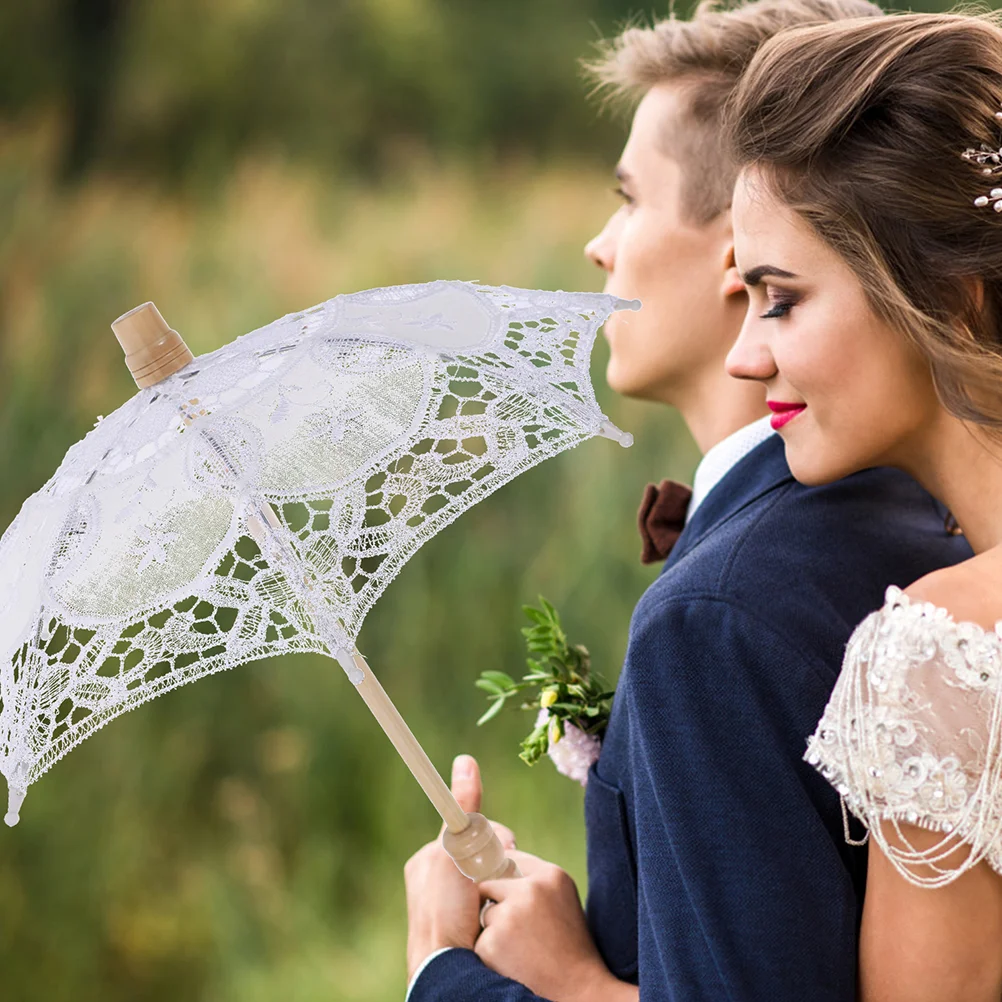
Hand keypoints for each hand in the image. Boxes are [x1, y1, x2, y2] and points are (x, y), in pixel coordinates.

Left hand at [404, 754, 515, 982]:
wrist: (445, 969)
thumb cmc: (446, 909)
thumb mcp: (457, 850)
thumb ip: (464, 808)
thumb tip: (466, 759)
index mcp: (424, 860)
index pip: (471, 833)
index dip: (490, 844)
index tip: (493, 859)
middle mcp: (429, 882)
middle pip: (481, 857)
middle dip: (494, 869)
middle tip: (489, 890)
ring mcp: (442, 908)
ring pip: (487, 883)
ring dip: (495, 892)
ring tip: (488, 912)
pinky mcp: (456, 930)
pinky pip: (486, 908)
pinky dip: (492, 913)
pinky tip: (488, 926)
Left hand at [476, 851, 636, 1001]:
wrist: (578, 990)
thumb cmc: (569, 945)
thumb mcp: (561, 900)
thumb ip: (536, 879)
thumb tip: (501, 858)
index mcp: (551, 875)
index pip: (511, 859)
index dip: (507, 879)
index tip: (513, 897)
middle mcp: (531, 889)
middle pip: (491, 883)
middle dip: (499, 904)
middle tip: (523, 930)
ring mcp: (511, 915)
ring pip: (486, 912)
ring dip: (496, 930)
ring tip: (523, 948)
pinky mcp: (494, 941)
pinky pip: (481, 938)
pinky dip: (491, 952)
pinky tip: (515, 962)